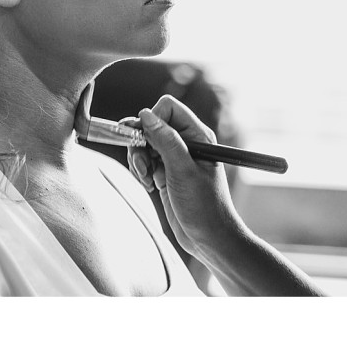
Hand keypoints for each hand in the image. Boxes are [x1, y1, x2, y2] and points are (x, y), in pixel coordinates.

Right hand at [128, 95, 240, 255]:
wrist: (208, 238)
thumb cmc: (205, 207)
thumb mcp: (183, 171)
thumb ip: (165, 140)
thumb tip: (146, 115)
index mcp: (198, 135)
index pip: (168, 108)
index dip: (153, 120)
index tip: (145, 141)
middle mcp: (186, 142)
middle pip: (151, 124)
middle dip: (140, 142)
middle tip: (143, 165)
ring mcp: (174, 158)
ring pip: (144, 142)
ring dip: (138, 158)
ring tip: (147, 178)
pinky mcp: (165, 172)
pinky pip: (144, 159)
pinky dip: (141, 170)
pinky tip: (149, 184)